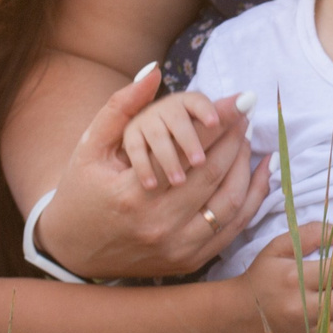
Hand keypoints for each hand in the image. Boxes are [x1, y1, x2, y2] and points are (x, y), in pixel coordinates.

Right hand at [38, 64, 271, 279]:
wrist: (72, 250)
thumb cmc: (80, 191)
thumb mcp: (90, 146)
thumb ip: (121, 106)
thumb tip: (152, 71)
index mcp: (132, 195)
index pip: (189, 150)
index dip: (219, 121)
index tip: (240, 99)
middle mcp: (158, 226)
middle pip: (214, 174)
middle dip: (236, 139)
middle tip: (246, 113)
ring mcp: (176, 249)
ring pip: (230, 204)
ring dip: (246, 168)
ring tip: (246, 140)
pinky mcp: (188, 262)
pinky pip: (232, 230)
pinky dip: (252, 200)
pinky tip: (260, 173)